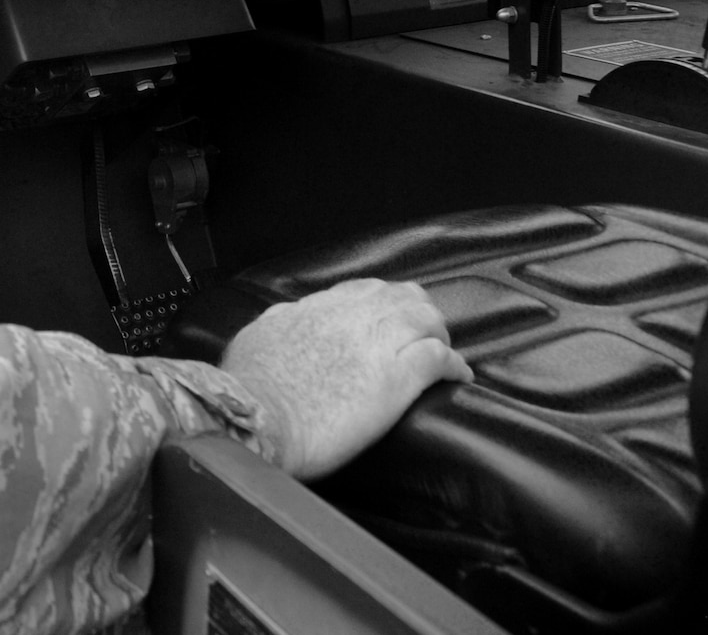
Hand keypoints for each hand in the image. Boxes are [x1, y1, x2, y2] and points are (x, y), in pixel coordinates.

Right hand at [219, 278, 470, 479]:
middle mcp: (350, 316)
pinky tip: (458, 374)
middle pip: (400, 295)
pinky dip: (454, 364)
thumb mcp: (254, 339)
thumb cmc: (249, 389)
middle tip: (422, 331)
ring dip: (437, 332)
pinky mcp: (398, 377)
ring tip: (443, 349)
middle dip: (415, 310)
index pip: (360, 291)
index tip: (384, 316)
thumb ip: (276, 325)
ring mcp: (377, 343)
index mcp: (315, 308)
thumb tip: (282, 323)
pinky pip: (440, 357)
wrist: (259, 417)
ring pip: (426, 317)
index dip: (380, 302)